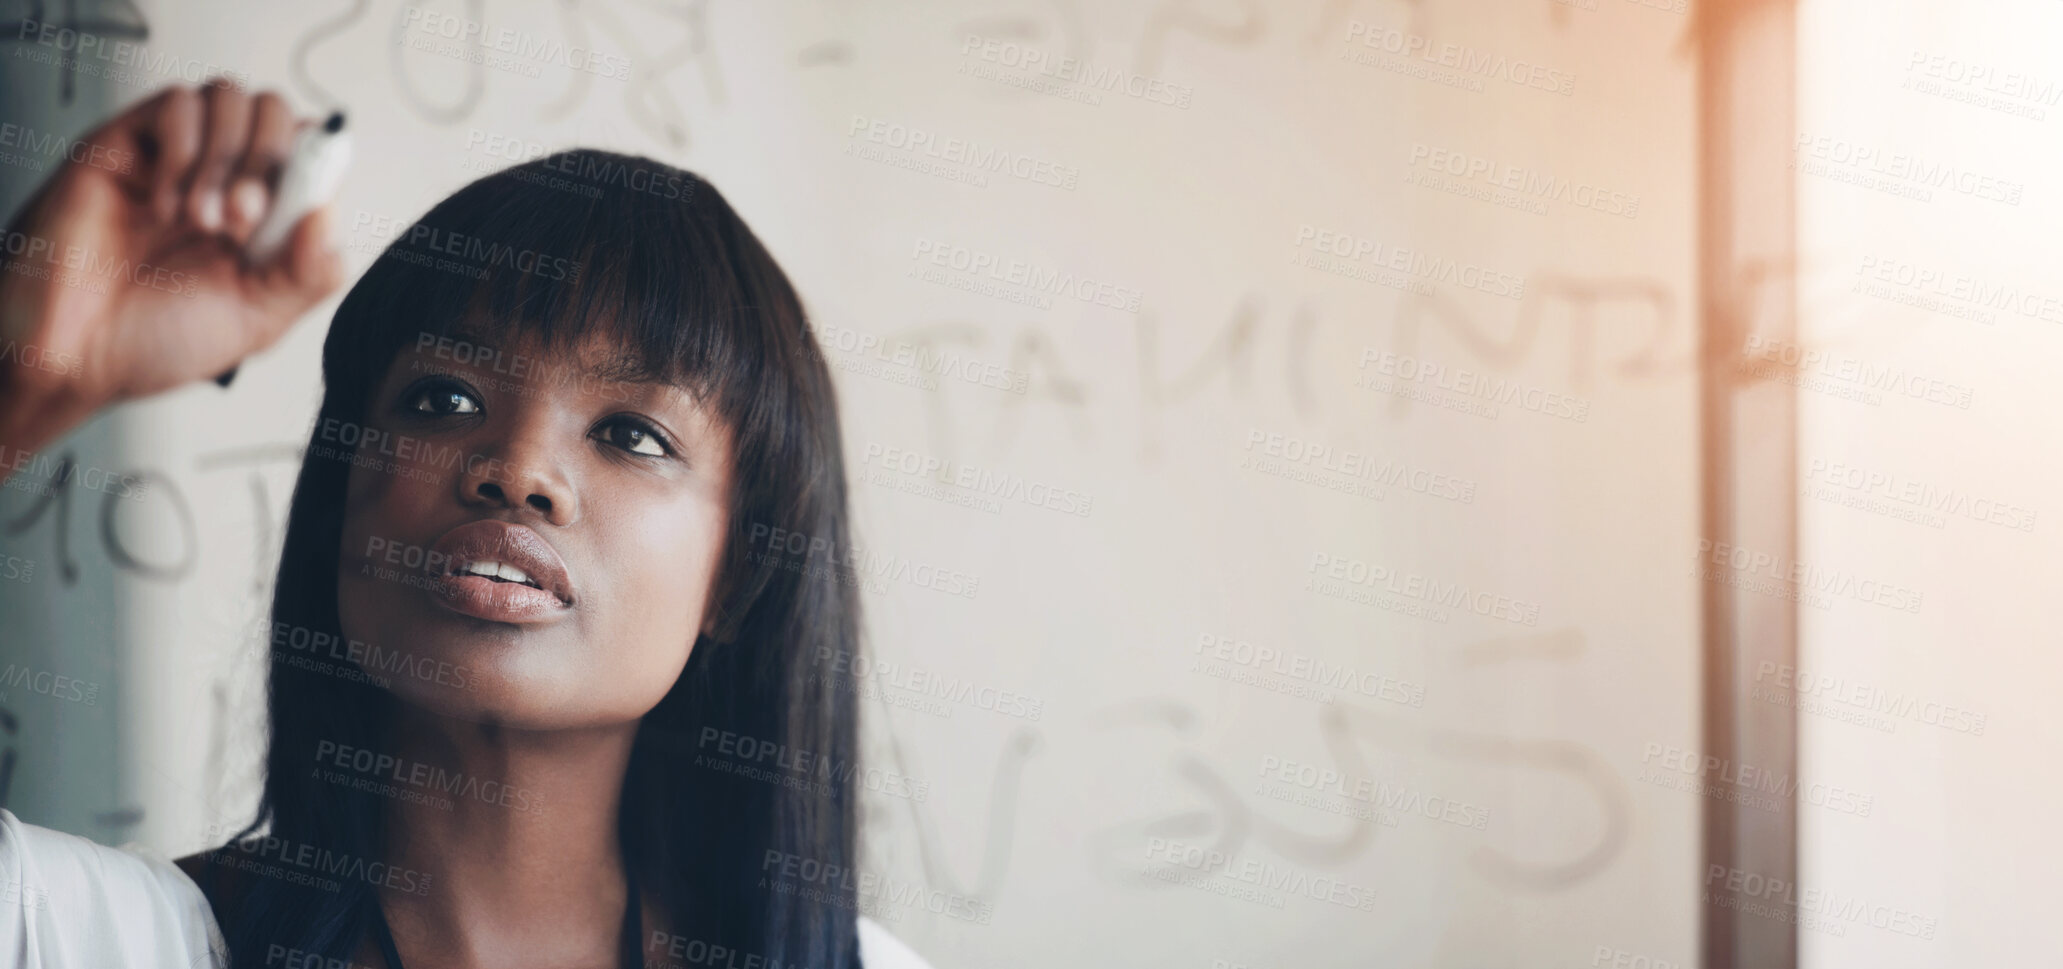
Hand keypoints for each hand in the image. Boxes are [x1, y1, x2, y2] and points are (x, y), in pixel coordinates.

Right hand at [0, 81, 346, 452]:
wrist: (69, 360)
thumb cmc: (151, 342)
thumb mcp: (257, 321)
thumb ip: (307, 274)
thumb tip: (330, 215)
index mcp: (262, 217)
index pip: (311, 151)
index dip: (317, 168)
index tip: (302, 212)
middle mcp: (219, 179)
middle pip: (274, 111)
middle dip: (271, 159)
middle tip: (244, 220)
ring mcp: (171, 159)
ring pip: (228, 97)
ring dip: (227, 157)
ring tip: (203, 221)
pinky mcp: (123, 146)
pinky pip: (174, 105)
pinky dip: (182, 152)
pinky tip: (165, 205)